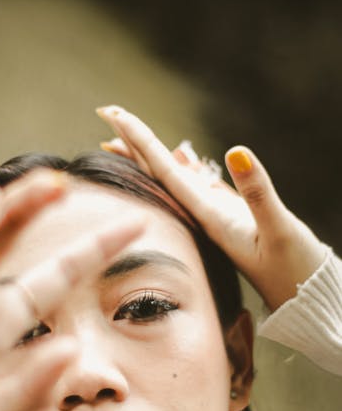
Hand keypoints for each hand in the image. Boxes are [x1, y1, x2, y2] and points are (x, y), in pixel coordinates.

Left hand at [97, 105, 325, 311]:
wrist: (303, 301)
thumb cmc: (294, 272)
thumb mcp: (278, 231)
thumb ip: (257, 193)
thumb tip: (234, 150)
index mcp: (207, 216)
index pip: (163, 172)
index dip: (140, 141)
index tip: (114, 113)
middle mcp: (202, 216)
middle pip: (158, 173)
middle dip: (132, 141)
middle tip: (107, 109)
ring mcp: (214, 217)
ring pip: (174, 180)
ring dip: (150, 155)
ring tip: (124, 133)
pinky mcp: (229, 219)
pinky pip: (198, 188)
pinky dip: (184, 169)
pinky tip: (176, 159)